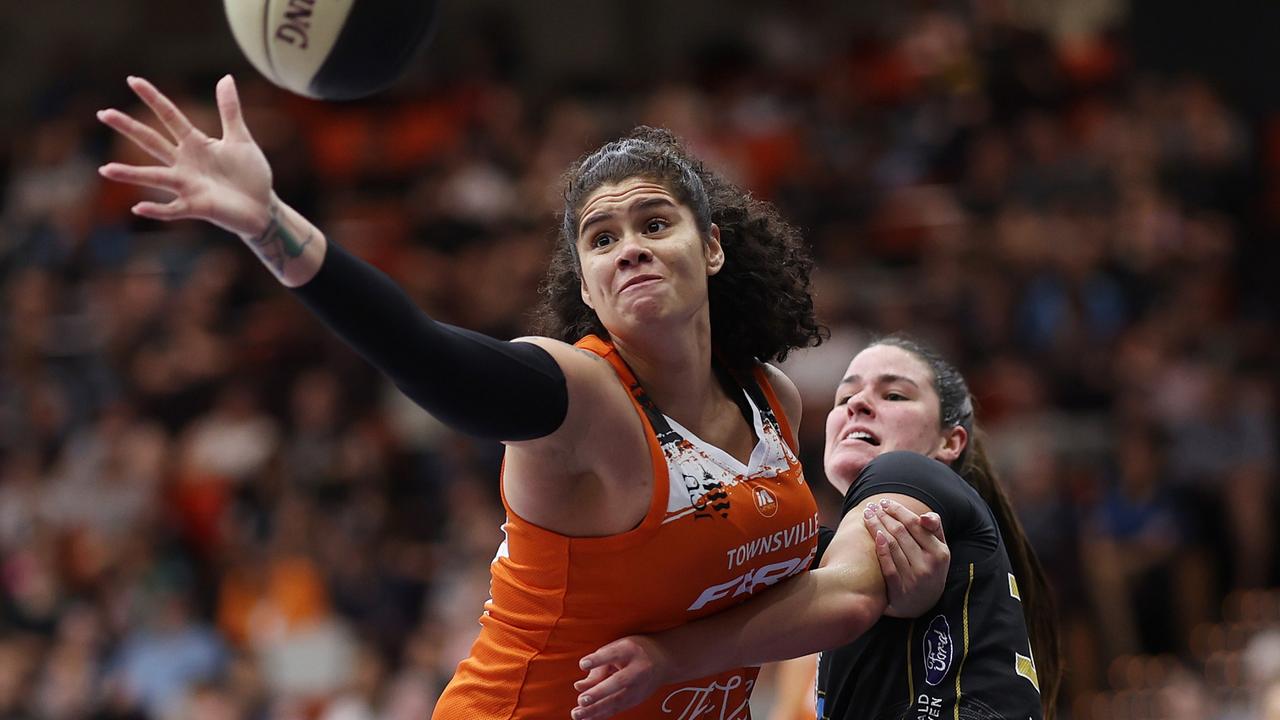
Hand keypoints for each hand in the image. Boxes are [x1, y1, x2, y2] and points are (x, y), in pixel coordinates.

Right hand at [97, 75, 272, 238]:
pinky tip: (138, 208)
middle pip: (152, 142)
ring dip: (131, 173)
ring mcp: (189, 186)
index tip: (132, 80)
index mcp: (196, 143)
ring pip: (155, 177)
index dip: (153, 98)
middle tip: (103, 113)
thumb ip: (230, 111)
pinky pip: (173, 209)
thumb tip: (225, 77)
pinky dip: (157, 210)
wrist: (263, 207)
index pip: (170, 116)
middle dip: (129, 128)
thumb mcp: (241, 139)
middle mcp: (186, 163)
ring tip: (105, 169)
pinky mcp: (198, 207)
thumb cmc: (249, 174)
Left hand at [572, 635, 669, 719]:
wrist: (663, 660)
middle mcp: (638, 669)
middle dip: (600, 692)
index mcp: (630, 650)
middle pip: (619, 681)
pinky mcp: (637, 699)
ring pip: (617, 700)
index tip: (583, 664)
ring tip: (577, 714)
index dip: (598, 659)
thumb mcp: (617, 649)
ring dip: (596, 709)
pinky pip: (617, 709)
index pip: (613, 654)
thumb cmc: (632, 652)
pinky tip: (586, 719)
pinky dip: (601, 715)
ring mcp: (639, 687)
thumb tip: (579, 687)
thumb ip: (598, 666)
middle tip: (582, 700)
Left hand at [863, 498, 948, 617]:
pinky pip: (888, 566)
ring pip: (892, 545)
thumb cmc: (930, 568)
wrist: (924, 605)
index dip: (898, 510)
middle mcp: (928, 565)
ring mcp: (914, 579)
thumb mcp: (939, 550)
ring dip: (877, 526)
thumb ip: (935, 528)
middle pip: (901, 532)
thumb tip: (923, 516)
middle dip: (884, 516)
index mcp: (940, 553)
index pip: (915, 524)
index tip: (884, 502)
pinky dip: (881, 550)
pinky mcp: (900, 591)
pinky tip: (874, 536)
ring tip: (867, 515)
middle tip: (871, 506)